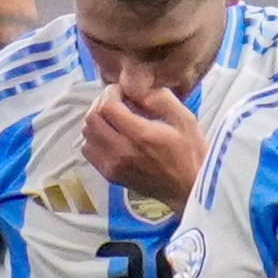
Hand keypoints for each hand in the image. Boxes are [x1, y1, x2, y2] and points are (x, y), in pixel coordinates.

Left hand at [80, 82, 205, 211]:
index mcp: (141, 136)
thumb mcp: (185, 119)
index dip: (110, 93)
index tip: (122, 91)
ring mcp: (114, 166)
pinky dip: (95, 139)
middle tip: (117, 101)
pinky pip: (89, 152)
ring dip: (96, 121)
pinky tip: (111, 135)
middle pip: (91, 119)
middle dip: (101, 103)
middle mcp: (122, 152)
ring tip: (113, 118)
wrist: (189, 188)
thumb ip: (161, 99)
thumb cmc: (190, 154)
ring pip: (87, 135)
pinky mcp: (111, 176)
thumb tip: (137, 89)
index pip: (107, 107)